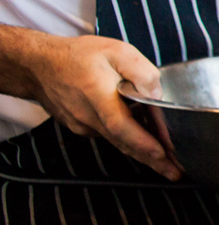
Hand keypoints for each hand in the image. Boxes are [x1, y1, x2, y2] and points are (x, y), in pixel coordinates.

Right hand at [11, 32, 179, 179]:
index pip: (121, 125)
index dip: (142, 141)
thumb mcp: (116, 51)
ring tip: (167, 165)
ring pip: (117, 142)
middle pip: (124, 142)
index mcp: (98, 95)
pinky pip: (109, 136)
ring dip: (142, 154)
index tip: (161, 154)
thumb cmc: (77, 56)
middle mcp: (88, 116)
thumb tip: (156, 93)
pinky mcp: (81, 126)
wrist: (38, 66)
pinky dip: (128, 141)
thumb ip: (140, 71)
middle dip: (151, 160)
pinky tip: (146, 143)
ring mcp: (83, 125)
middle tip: (175, 173)